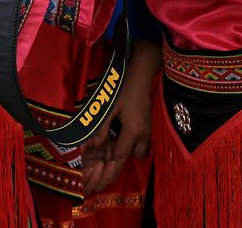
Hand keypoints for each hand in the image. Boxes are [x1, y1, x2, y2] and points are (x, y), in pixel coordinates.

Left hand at [80, 39, 156, 193]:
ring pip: (140, 150)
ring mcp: (149, 129)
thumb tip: (92, 145)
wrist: (141, 72)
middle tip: (106, 151)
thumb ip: (101, 128)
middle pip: (132, 157)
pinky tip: (122, 131)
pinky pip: (143, 141)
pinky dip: (133, 141)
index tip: (99, 168)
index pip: (121, 156)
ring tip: (114, 140)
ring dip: (128, 149)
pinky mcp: (149, 123)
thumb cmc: (123, 87)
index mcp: (133, 131)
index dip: (109, 164)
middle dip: (120, 157)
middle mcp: (144, 134)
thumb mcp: (108, 107)